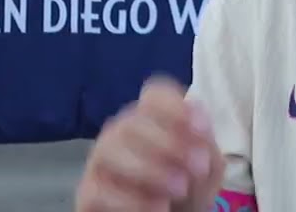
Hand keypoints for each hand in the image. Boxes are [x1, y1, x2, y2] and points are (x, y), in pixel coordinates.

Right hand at [75, 76, 224, 211]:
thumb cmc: (188, 186)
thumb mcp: (207, 167)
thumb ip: (204, 145)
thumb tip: (198, 130)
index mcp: (153, 117)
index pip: (154, 94)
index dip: (176, 107)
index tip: (202, 129)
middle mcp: (121, 131)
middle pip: (132, 121)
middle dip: (168, 143)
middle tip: (198, 168)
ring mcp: (101, 161)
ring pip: (110, 149)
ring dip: (150, 168)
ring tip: (180, 189)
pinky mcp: (88, 193)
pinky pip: (99, 190)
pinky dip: (132, 200)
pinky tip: (159, 207)